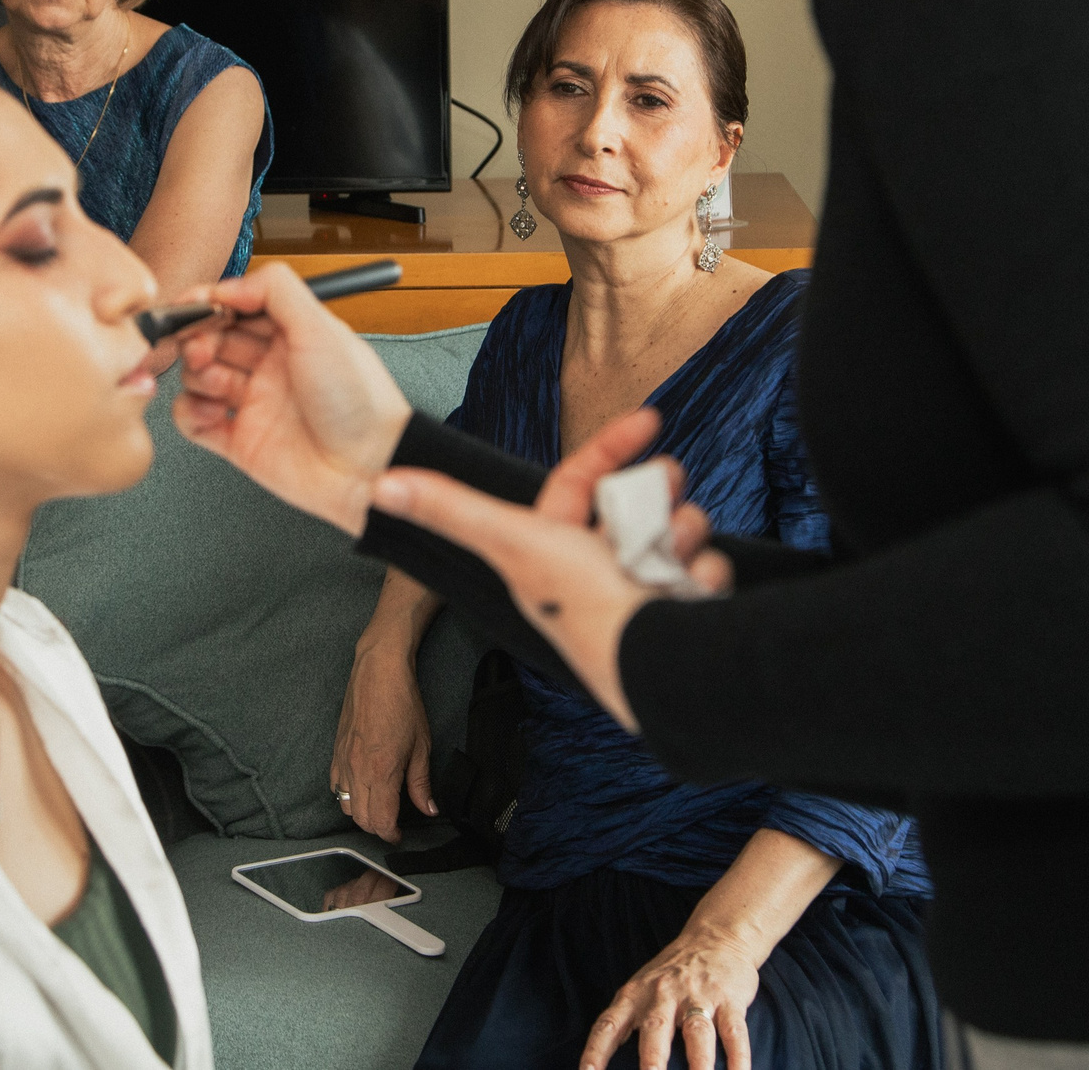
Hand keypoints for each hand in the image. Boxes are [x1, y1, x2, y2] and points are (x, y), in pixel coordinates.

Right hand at [171, 263, 413, 532]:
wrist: (368, 467)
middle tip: (202, 348)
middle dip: (199, 338)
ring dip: (195, 373)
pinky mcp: (240, 441)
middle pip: (213, 339)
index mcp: (291, 335)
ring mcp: (254, 403)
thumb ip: (276, 291)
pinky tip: (210, 411)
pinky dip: (190, 412)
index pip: (238, 308)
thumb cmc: (358, 400)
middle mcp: (270, 366)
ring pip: (200, 376)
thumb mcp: (321, 329)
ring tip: (215, 382)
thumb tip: (229, 285)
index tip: (194, 306)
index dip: (211, 305)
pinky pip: (195, 420)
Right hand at [331, 636, 435, 841]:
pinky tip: (360, 788)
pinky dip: (345, 795)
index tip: (401, 834)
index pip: (381, 821)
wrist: (378, 672)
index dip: (392, 835)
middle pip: (361, 819)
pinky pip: (334, 786)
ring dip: (361, 814)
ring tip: (378, 807)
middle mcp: (357, 772)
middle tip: (393, 823)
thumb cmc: (403, 704)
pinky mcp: (335, 752)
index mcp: (381, 773)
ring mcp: (342, 762)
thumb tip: (428, 809)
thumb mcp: (421, 746)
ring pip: (344, 805)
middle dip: (378, 827)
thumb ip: (421, 783)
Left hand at [372, 409, 721, 729]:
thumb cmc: (584, 607)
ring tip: (675, 561)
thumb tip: (380, 485)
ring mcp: (640, 592)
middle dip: (660, 495)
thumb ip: (450, 509)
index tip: (651, 418)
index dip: (612, 444)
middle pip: (636, 501)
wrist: (661, 669)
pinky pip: (708, 569)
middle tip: (669, 495)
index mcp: (552, 549)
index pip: (580, 479)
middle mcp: (593, 571)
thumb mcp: (514, 540)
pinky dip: (707, 576)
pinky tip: (695, 592)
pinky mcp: (682, 613)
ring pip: (677, 530)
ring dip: (685, 537)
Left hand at [583, 925, 759, 1069]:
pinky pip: (734, 1033)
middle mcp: (664, 995)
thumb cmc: (672, 973)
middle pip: (655, 1030)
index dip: (596, 1051)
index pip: (609, 1025)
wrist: (716, 936)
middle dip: (652, 1061)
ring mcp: (698, 997)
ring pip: (698, 1034)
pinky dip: (738, 1058)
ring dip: (698, 1064)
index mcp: (636, 995)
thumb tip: (596, 1060)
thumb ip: (623, 1021)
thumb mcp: (640, 988)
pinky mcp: (729, 1000)